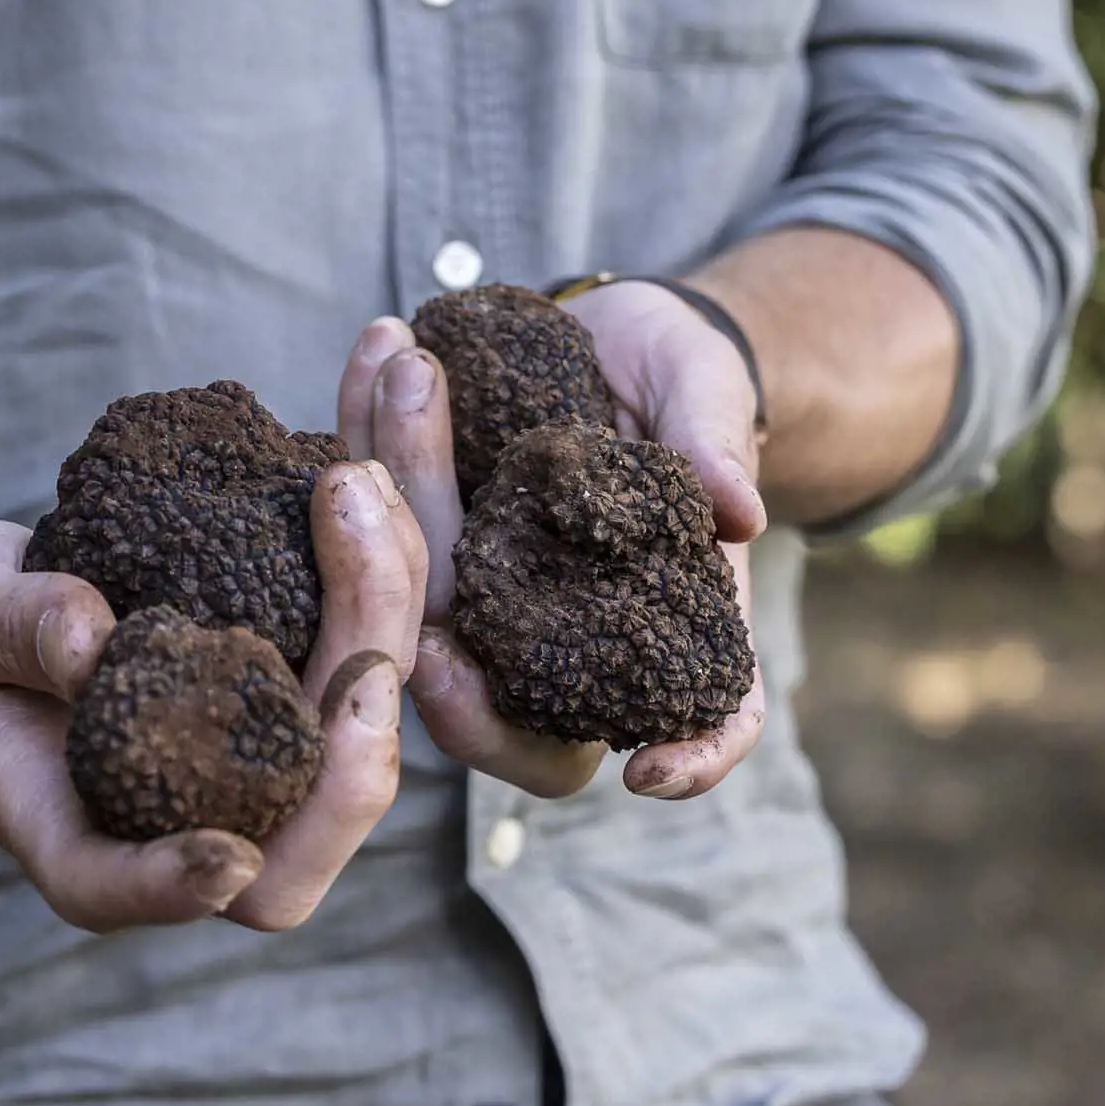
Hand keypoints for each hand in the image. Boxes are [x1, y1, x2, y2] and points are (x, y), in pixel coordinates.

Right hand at [0, 464, 421, 935]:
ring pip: (376, 673)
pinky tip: (380, 371)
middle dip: (362, 663)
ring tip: (372, 444)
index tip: (224, 853)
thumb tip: (94, 637)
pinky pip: (365, 583)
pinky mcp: (300, 641)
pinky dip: (377, 488)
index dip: (194, 884)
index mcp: (108, 841)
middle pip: (325, 782)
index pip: (160, 891)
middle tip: (355, 532)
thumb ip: (12, 636)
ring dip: (398, 558)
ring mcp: (273, 721)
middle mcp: (218, 798)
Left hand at [337, 297, 767, 803]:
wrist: (613, 332)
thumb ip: (715, 447)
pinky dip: (367, 422)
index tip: (650, 772)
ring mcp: (477, 588)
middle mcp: (555, 632)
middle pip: (504, 696)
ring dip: (399, 475)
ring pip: (419, 587)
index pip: (688, 721)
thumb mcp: (710, 396)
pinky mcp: (418, 528)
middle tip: (425, 558)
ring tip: (408, 374)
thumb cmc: (686, 381)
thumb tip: (737, 511)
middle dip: (450, 629)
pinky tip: (375, 349)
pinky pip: (377, 503)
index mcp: (652, 621)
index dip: (688, 760)